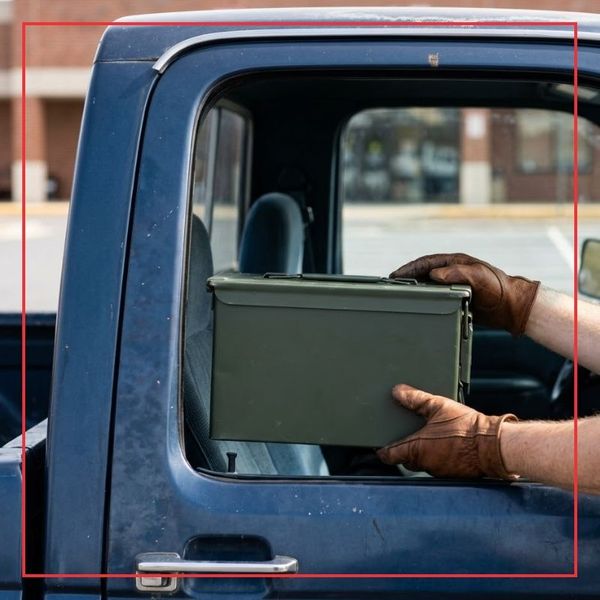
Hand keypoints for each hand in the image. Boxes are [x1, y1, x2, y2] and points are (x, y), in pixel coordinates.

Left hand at [377, 384, 517, 478]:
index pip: (390, 455)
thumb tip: (398, 392)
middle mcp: (426, 464)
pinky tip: (445, 445)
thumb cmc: (467, 427)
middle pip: (406, 460)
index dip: (382, 451)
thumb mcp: (438, 406)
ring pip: (423, 463)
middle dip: (403, 450)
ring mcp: (440, 471)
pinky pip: (439, 466)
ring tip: (427, 438)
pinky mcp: (454, 474)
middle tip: (404, 436)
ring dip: (422, 454)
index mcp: (417, 449)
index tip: (379, 447)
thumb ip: (416, 399)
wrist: (494, 445)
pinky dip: (438, 457)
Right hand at [389, 253, 539, 335]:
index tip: (394, 275)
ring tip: (398, 296)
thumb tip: (434, 274)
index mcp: (455, 262)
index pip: (426, 262)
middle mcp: (452, 272)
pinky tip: (416, 306)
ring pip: (427, 284)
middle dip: (406, 277)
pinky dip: (423, 299)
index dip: (409, 268)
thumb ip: (458, 273)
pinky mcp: (455, 297)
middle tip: (390, 285)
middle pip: (423, 272)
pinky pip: (434, 297)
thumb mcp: (479, 277)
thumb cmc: (499, 289)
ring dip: (413, 288)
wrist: (512, 307)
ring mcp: (453, 284)